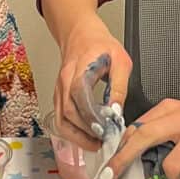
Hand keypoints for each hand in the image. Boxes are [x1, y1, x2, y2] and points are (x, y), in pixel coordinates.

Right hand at [53, 15, 132, 151]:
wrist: (80, 33)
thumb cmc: (99, 44)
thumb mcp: (120, 60)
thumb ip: (119, 86)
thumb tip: (116, 111)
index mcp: (80, 68)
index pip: (79, 95)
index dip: (90, 115)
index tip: (106, 128)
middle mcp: (64, 80)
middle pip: (67, 111)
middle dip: (84, 131)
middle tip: (103, 142)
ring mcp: (59, 89)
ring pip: (60, 119)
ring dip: (76, 136)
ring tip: (94, 144)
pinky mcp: (59, 96)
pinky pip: (60, 118)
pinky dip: (71, 132)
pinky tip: (85, 138)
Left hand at [103, 94, 179, 178]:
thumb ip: (157, 127)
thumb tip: (130, 151)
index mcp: (170, 108)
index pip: (137, 126)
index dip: (120, 147)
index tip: (109, 165)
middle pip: (144, 136)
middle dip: (124, 158)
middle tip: (114, 176)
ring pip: (170, 164)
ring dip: (170, 177)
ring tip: (179, 176)